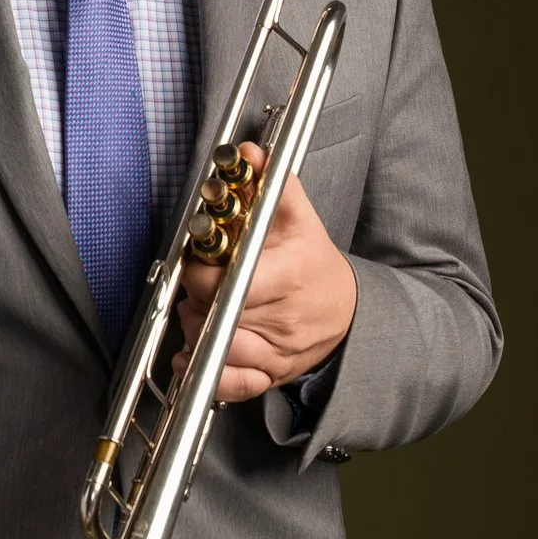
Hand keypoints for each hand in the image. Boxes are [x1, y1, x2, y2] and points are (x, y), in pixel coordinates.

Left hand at [174, 142, 356, 402]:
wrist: (348, 314)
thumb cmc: (314, 264)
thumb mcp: (301, 221)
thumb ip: (274, 186)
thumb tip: (251, 151)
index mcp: (288, 278)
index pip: (230, 282)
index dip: (202, 271)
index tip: (197, 258)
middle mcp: (283, 319)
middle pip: (216, 314)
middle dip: (196, 297)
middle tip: (195, 281)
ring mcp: (277, 352)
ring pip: (219, 349)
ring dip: (196, 330)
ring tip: (198, 308)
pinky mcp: (271, 376)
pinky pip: (235, 387)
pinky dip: (209, 377)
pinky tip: (189, 357)